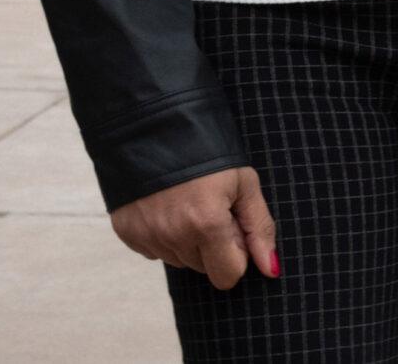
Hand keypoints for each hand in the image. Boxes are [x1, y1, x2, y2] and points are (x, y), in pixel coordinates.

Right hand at [110, 164, 280, 289]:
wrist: (154, 121)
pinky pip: (153, 249)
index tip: (231, 223)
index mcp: (206, 224)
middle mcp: (173, 236)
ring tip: (185, 201)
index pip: (227, 276)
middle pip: (203, 267)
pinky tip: (164, 204)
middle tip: (208, 206)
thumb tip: (271, 270)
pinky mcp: (126, 231)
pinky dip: (162, 234)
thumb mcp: (243, 182)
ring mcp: (146, 235)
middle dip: (210, 244)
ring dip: (186, 239)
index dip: (235, 252)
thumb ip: (259, 229)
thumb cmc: (207, 148)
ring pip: (178, 259)